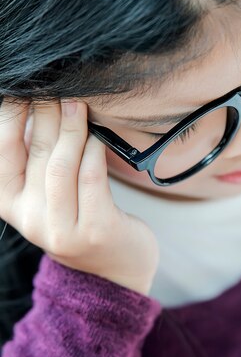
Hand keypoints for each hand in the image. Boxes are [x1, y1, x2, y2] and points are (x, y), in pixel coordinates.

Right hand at [0, 97, 159, 295]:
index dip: (11, 115)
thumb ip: (37, 157)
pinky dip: (94, 151)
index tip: (24, 85)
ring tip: (79, 104)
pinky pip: (92, 179)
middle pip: (36, 153)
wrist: (114, 271)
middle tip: (60, 86)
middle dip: (47, 113)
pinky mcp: (95, 230)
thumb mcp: (46, 192)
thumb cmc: (80, 218)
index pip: (3, 152)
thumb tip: (36, 103)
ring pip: (61, 165)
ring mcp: (61, 229)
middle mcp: (28, 219)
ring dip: (71, 128)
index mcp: (9, 204)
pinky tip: (98, 137)